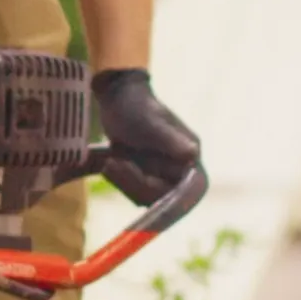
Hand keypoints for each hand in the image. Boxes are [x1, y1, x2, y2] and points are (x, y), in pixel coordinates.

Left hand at [92, 68, 200, 205]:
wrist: (117, 97)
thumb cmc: (136, 105)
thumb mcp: (150, 122)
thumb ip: (169, 139)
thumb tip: (192, 154)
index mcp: (190, 156)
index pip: (187, 192)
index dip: (171, 202)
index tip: (147, 201)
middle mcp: (181, 168)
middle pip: (163, 198)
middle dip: (136, 184)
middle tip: (113, 163)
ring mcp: (163, 173)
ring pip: (147, 198)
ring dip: (125, 182)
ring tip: (109, 161)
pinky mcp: (147, 175)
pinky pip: (136, 192)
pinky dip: (121, 181)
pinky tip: (108, 163)